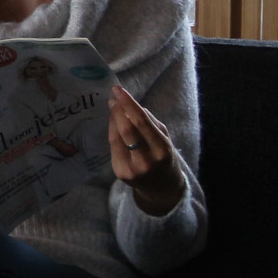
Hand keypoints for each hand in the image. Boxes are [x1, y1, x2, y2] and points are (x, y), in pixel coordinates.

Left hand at [108, 85, 185, 216]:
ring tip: (113, 106)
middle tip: (114, 96)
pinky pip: (113, 147)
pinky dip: (113, 132)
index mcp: (161, 149)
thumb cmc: (164, 156)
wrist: (162, 187)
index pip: (141, 122)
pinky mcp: (120, 173)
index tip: (118, 90)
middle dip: (118, 110)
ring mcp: (131, 169)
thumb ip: (148, 121)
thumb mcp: (164, 137)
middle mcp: (146, 160)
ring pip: (116, 138)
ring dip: (113, 119)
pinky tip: (115, 123)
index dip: (128, 104)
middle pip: (126, 130)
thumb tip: (126, 105)